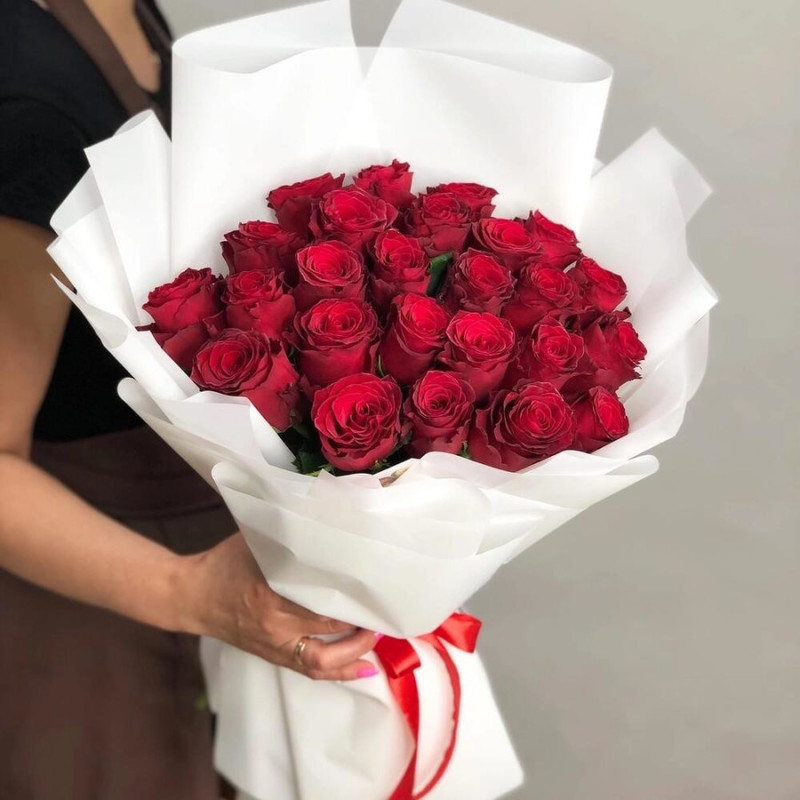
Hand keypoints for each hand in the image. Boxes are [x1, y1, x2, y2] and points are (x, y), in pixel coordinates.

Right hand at [175, 532, 378, 680]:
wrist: (191, 596)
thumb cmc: (226, 563)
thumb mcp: (256, 542)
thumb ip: (290, 539)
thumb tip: (329, 523)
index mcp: (269, 591)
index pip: (321, 598)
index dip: (351, 596)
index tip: (374, 585)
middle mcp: (274, 623)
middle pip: (328, 627)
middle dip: (360, 620)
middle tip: (383, 606)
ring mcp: (274, 644)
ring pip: (323, 660)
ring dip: (356, 651)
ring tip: (378, 635)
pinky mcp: (273, 656)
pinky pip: (311, 670)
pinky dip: (340, 671)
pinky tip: (364, 667)